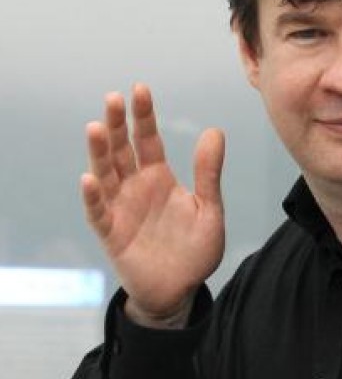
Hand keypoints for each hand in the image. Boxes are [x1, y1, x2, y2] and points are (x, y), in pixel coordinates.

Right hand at [81, 83, 224, 327]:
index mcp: (159, 178)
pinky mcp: (112, 234)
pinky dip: (93, 197)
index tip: (139, 88)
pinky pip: (98, 213)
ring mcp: (121, 209)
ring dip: (99, 153)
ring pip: (105, 174)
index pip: (148, 140)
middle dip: (117, 124)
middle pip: (122, 150)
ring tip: (96, 128)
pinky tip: (89, 179)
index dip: (143, 116)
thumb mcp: (209, 208)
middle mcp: (136, 188)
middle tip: (113, 98)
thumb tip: (215, 131)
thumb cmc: (195, 250)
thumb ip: (208, 173)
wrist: (180, 290)